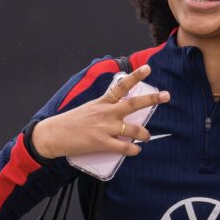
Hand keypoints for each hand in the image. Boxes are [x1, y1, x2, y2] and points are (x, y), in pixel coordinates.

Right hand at [32, 64, 168, 158]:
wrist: (53, 135)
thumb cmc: (70, 122)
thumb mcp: (88, 109)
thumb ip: (105, 109)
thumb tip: (120, 114)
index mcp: (102, 102)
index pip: (121, 86)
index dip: (135, 76)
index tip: (147, 68)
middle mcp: (106, 112)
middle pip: (133, 104)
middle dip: (152, 99)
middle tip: (166, 95)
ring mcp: (104, 127)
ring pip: (133, 129)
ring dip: (144, 133)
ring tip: (148, 136)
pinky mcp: (101, 142)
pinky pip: (123, 147)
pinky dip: (133, 149)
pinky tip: (136, 150)